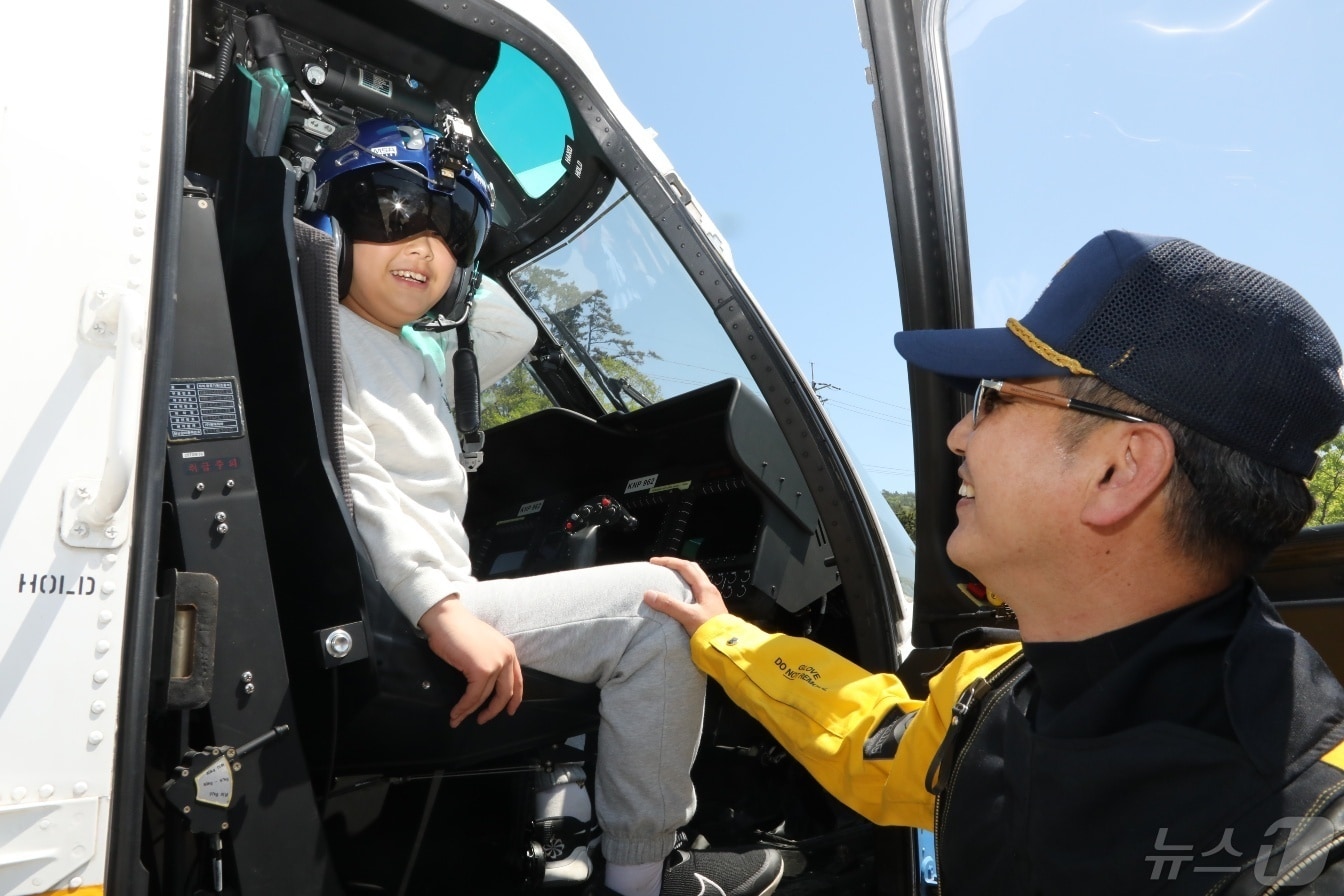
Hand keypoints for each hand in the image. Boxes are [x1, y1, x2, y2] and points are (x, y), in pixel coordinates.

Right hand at [419, 597, 523, 726]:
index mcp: (509, 651)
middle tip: (482, 720)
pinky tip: (456, 712)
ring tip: (458, 718)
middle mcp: (507, 657)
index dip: (515, 699)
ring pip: (485, 697)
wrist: (445, 618)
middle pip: (505, 693)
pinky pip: (473, 696)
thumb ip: (489, 660)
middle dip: (494, 710)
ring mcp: (496, 663)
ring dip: (470, 711)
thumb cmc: (457, 630)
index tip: (509, 711)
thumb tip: (485, 684)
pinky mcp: (482, 670)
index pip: (518, 680)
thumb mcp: (482, 646)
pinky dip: (463, 707)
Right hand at [642, 556, 728, 635]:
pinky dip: (684, 587)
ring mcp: (711, 599)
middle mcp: (709, 590)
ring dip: (681, 576)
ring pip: (695, 580)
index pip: (686, 567)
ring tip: (668, 580)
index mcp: (705, 588)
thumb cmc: (710, 630)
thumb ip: (669, 605)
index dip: (669, 562)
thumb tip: (648, 594)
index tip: (654, 562)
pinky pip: (696, 591)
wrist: (727, 647)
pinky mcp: (710, 609)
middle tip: (661, 567)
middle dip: (675, 565)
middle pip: (692, 570)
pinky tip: (678, 597)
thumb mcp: (688, 616)